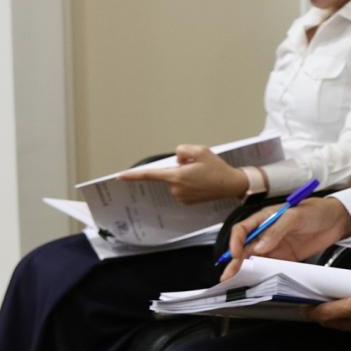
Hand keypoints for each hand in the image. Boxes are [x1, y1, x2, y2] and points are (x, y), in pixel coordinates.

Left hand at [118, 144, 246, 203]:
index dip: (133, 175)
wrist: (231, 185)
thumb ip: (183, 150)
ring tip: (202, 175)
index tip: (119, 176)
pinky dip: (188, 184)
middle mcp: (176, 188)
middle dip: (178, 168)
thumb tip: (176, 159)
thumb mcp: (202, 150)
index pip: (150, 175)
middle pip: (168, 174)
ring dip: (184, 176)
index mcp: (177, 176)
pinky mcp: (186, 201)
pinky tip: (201, 183)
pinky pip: (181, 188)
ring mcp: (181, 196)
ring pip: (175, 181)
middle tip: (197, 167)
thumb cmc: (217, 168)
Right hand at [221, 196, 350, 279]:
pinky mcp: (286, 257)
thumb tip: (260, 245)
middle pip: (245, 248)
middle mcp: (267, 233)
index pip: (242, 230)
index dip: (236, 242)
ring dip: (247, 271)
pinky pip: (271, 267)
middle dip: (236, 262)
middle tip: (229, 276)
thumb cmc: (317, 210)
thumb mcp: (296, 215)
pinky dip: (264, 275)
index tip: (237, 254)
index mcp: (265, 218)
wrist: (338, 219)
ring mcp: (276, 246)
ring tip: (238, 283)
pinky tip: (258, 283)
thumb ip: (277, 230)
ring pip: (255, 260)